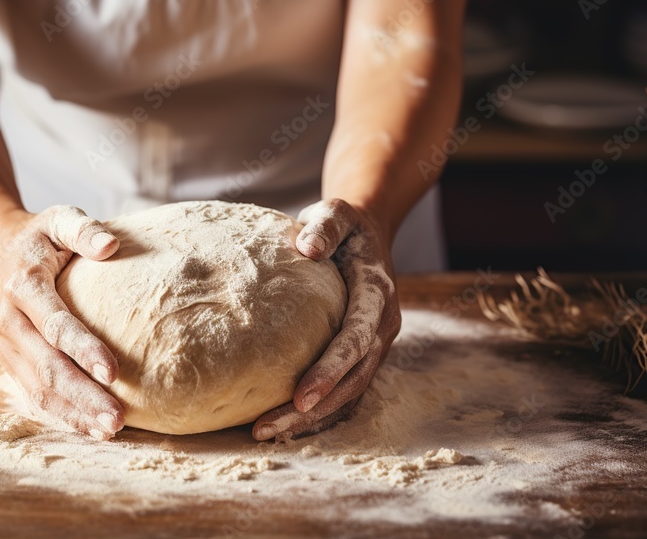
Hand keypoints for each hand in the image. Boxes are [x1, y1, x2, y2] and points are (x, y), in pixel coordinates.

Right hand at [0, 205, 125, 439]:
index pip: (56, 324)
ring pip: (39, 387)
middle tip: (117, 418)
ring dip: (74, 412)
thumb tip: (110, 246)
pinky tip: (90, 428)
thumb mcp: (59, 219)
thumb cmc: (40, 236)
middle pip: (48, 366)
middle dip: (83, 395)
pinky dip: (62, 413)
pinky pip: (34, 392)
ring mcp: (7, 344)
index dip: (83, 349)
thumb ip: (83, 229)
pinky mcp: (10, 359)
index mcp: (23, 286)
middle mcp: (10, 320)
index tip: (113, 372)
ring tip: (109, 430)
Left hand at [252, 199, 401, 440]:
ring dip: (311, 419)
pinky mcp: (362, 356)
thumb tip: (308, 247)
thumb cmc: (344, 225)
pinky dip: (316, 412)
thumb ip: (325, 225)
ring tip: (264, 432)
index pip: (355, 341)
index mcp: (378, 296)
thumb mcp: (336, 213)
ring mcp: (375, 347)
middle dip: (313, 409)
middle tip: (267, 428)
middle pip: (352, 380)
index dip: (330, 371)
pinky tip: (280, 423)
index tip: (299, 395)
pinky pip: (343, 393)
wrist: (366, 234)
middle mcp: (382, 328)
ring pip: (349, 394)